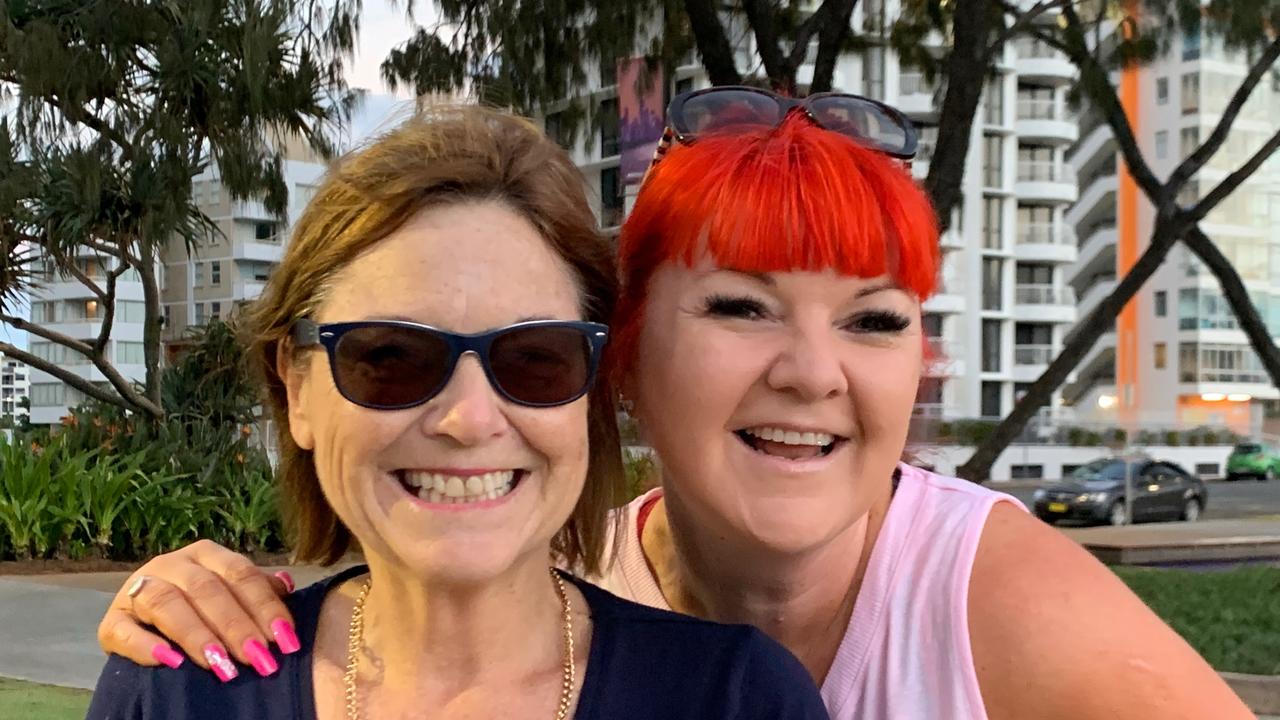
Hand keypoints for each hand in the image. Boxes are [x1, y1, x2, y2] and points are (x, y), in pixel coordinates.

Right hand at [98, 540, 297, 680]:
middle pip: (207, 589)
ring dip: (197, 635)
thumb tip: (287, 585)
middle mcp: (171, 564)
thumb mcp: (232, 593)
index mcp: (206, 554)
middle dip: (236, 626)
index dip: (265, 605)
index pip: (240, 574)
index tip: (285, 639)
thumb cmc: (203, 607)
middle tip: (258, 658)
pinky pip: (124, 630)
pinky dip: (146, 646)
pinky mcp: (112, 621)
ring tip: (221, 665)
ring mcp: (137, 589)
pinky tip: (171, 663)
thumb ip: (259, 589)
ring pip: (167, 604)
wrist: (147, 623)